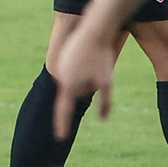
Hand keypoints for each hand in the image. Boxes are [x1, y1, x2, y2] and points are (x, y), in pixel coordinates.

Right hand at [52, 21, 119, 139]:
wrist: (94, 29)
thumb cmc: (101, 57)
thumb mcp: (107, 82)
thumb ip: (105, 103)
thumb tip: (102, 119)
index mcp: (69, 86)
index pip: (64, 110)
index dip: (63, 125)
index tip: (60, 137)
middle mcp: (60, 77)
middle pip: (76, 92)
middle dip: (87, 87)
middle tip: (99, 72)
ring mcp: (60, 66)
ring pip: (75, 80)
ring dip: (85, 76)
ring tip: (94, 61)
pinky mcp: (62, 56)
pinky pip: (74, 69)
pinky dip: (82, 66)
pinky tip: (89, 55)